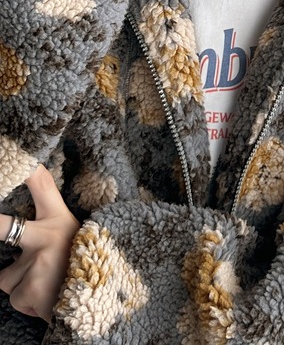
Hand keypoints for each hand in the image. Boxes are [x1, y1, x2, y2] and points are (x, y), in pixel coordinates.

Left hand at [0, 166, 79, 321]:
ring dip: (20, 283)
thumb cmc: (81, 261)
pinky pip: (13, 295)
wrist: (100, 300)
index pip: (42, 184)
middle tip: (9, 229)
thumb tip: (23, 213)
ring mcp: (39, 263)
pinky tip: (46, 298)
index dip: (27, 168)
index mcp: (59, 217)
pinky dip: (26, 300)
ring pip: (6, 276)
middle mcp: (48, 236)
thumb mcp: (71, 233)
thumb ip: (46, 220)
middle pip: (5, 226)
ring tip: (45, 283)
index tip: (21, 157)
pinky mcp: (31, 290)